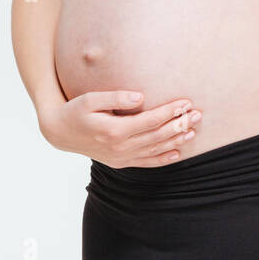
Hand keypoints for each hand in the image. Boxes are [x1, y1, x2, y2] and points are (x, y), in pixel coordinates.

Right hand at [39, 91, 202, 167]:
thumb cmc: (75, 111)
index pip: (150, 121)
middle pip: (157, 136)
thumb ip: (116, 97)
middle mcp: (120, 148)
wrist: (59, 132)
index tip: (185, 102)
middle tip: (198, 114)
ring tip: (194, 131)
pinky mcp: (120, 162)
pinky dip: (163, 159)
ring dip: (176, 141)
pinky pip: (146, 163)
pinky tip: (178, 153)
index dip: (170, 112)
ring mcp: (121, 157)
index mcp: (114, 131)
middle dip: (180, 125)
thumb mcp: (91, 99)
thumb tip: (140, 96)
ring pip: (155, 150)